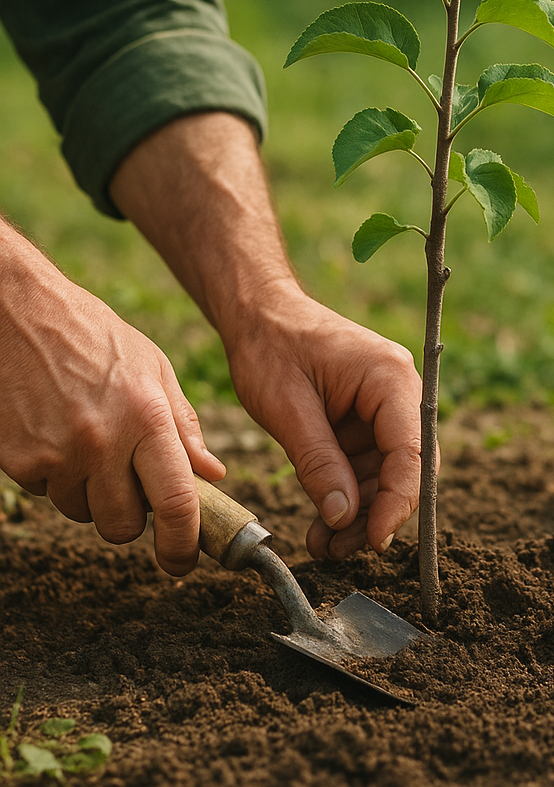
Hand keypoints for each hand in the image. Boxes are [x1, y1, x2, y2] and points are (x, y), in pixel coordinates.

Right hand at [0, 225, 224, 574]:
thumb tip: (213, 475)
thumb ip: (184, 427)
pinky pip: (46, 493)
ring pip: (83, 513)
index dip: (183, 544)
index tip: (183, 562)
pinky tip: (57, 433)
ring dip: (92, 494)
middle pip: (124, 525)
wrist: (18, 313)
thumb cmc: (96, 337)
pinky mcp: (17, 460)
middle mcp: (103, 442)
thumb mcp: (153, 369)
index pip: (176, 503)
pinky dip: (56, 476)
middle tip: (131, 482)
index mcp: (148, 418)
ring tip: (90, 441)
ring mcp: (55, 455)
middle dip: (132, 517)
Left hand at [222, 286, 422, 559]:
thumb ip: (319, 463)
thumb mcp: (287, 409)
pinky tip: (323, 523)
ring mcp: (384, 407)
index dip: (398, 501)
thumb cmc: (270, 347)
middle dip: (376, 513)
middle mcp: (398, 392)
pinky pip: (366, 467)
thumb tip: (344, 517)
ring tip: (322, 542)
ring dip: (359, 512)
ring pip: (387, 475)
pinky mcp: (366, 420)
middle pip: (406, 467)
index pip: (412, 450)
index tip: (373, 541)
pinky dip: (346, 497)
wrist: (257, 314)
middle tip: (338, 548)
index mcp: (390, 378)